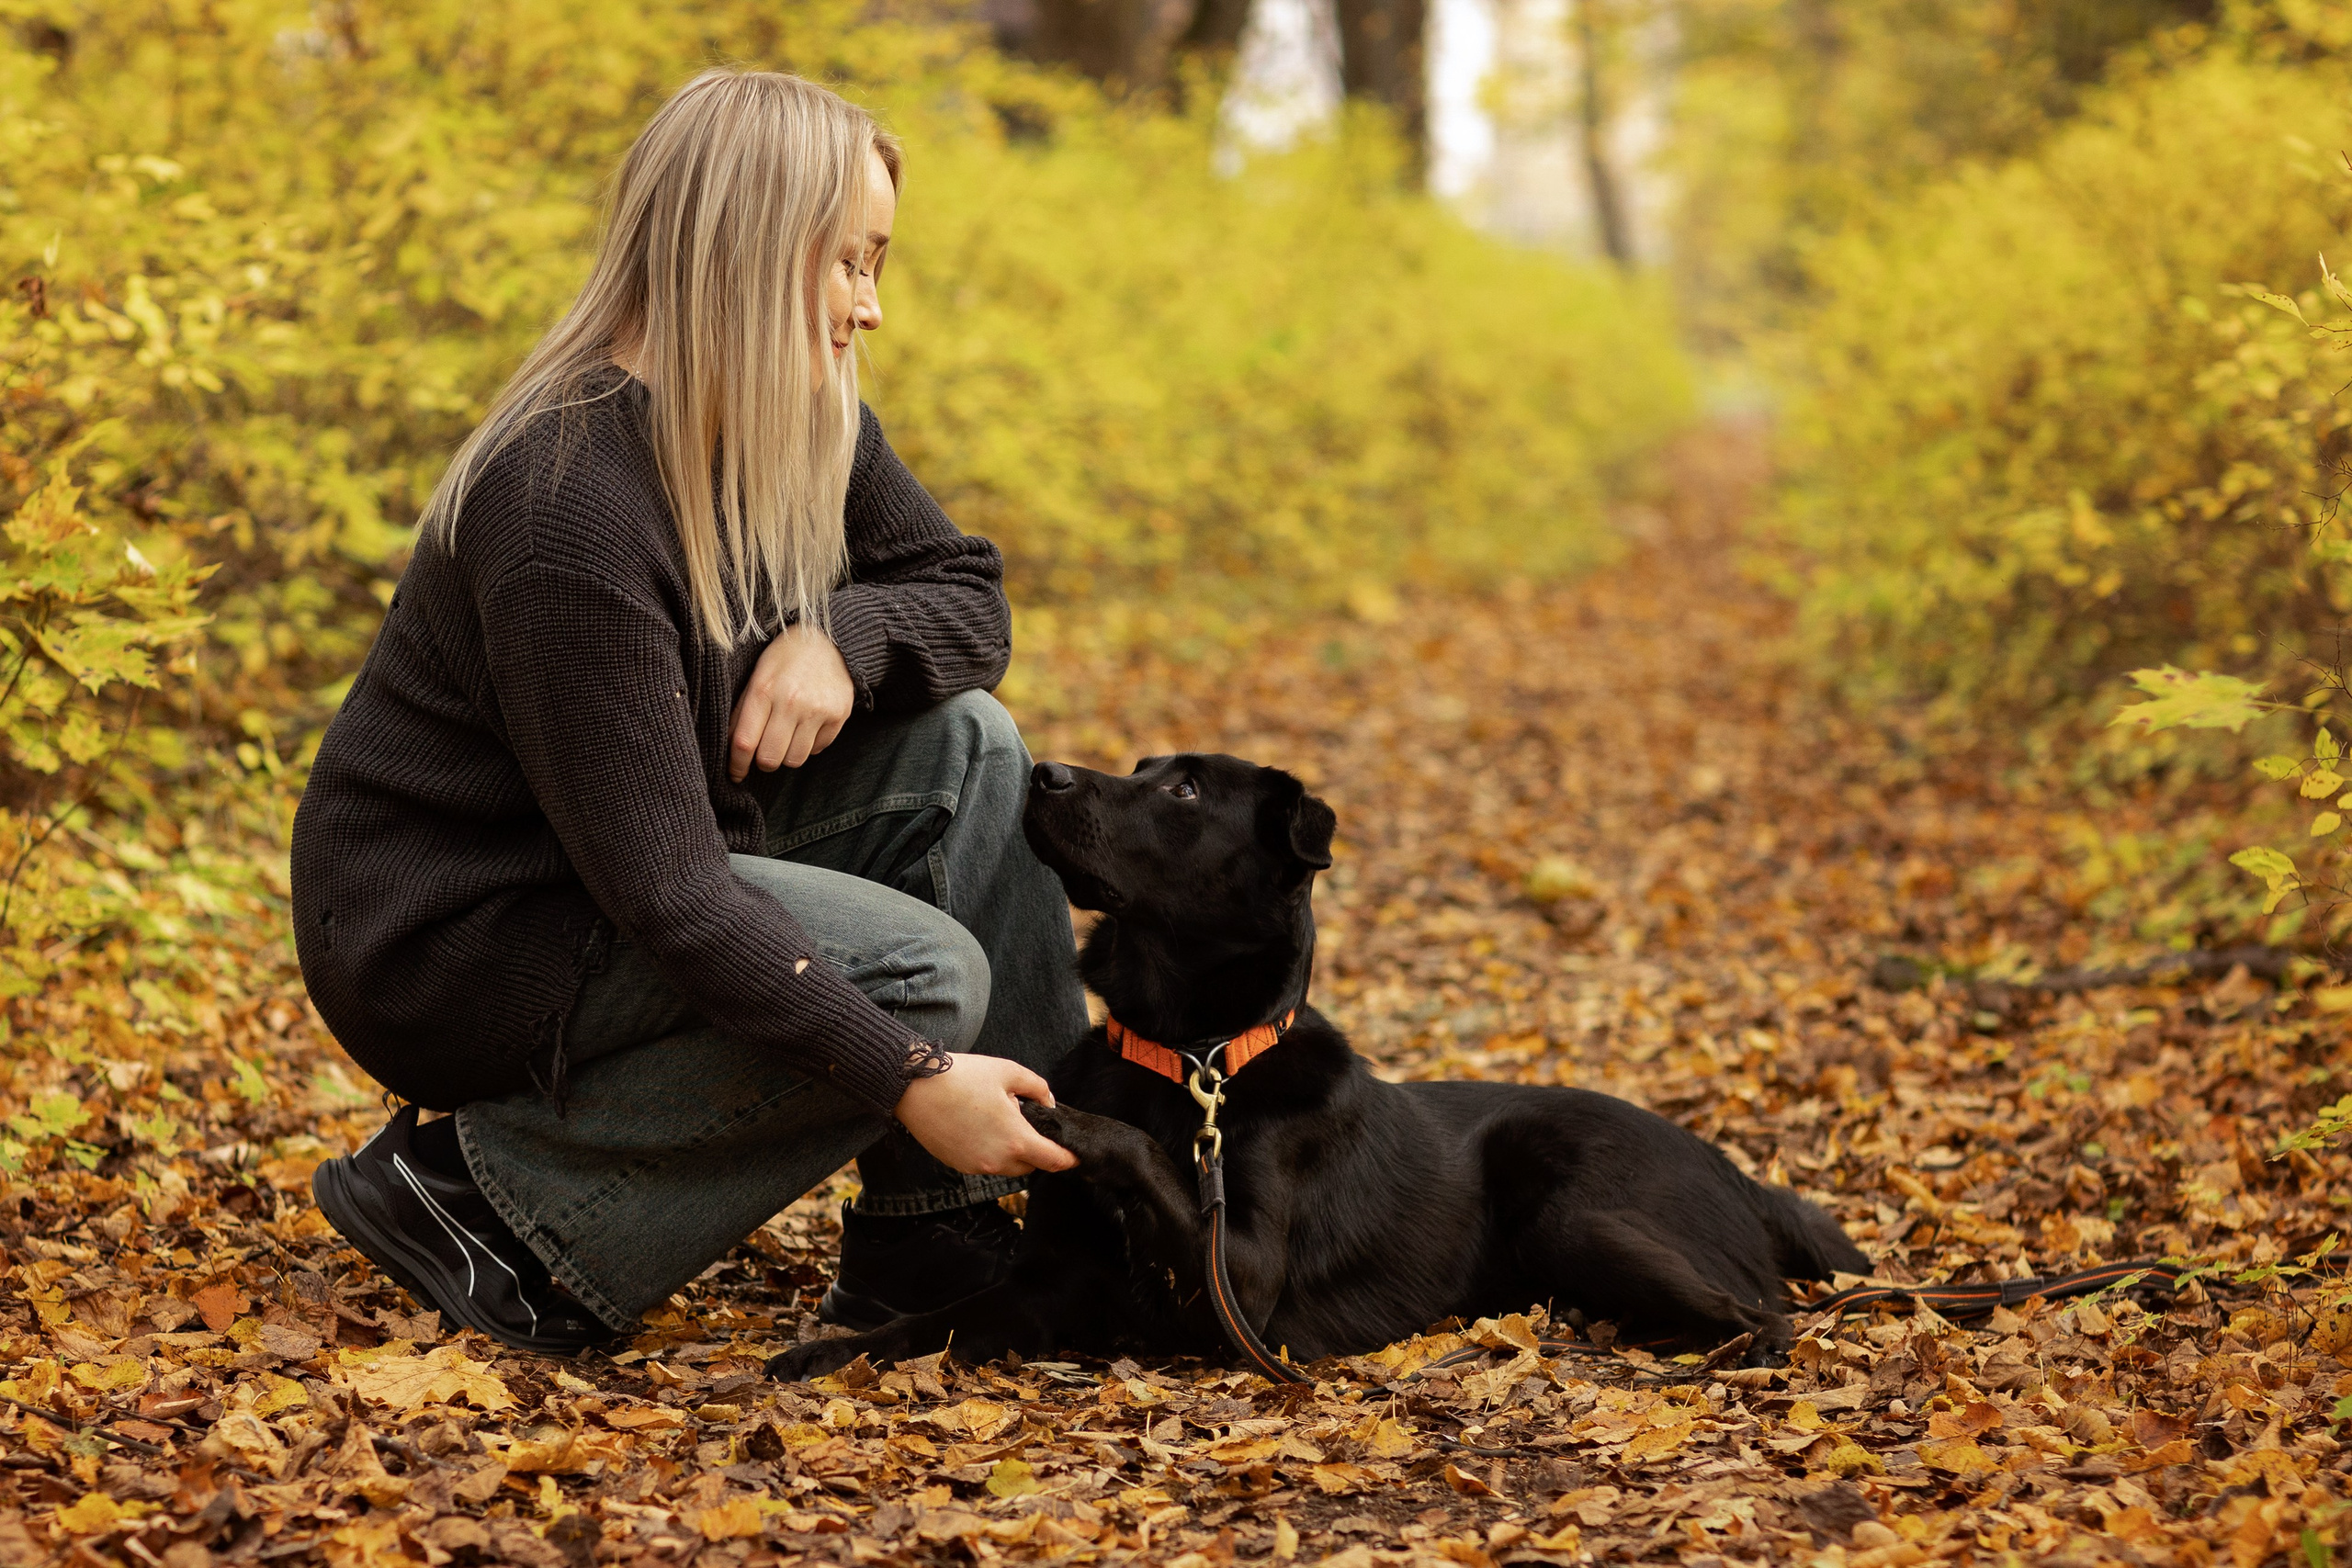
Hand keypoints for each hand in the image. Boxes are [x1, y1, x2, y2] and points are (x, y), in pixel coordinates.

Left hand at [729, 624, 853, 780]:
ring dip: (786, 755)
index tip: (735, 774)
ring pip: (794, 760)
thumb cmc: (785, 660)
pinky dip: (808, 745)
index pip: (745, 743)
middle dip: (763, 762)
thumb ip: (743, 712)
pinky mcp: (839, 715)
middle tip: (764, 752)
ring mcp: (818, 710)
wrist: (828, 640)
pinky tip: (806, 726)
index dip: (737, 765)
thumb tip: (732, 750)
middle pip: (770, 758)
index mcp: (764, 690)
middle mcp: (792, 701)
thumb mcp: (757, 676)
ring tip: (786, 738)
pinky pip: (817, 750)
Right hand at [893, 1054, 1077, 1177]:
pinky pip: (986, 1163)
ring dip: (1013, 1151)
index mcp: (1016, 1140)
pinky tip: (981, 1127)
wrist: (914, 1088)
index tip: (1075, 1154)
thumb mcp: (1009, 1072)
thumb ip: (1038, 1088)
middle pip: (1031, 1166)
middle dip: (1037, 1150)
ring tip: (1000, 1121)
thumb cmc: (962, 1077)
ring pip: (1007, 1166)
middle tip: (1029, 1123)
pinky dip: (991, 1151)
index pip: (1053, 1161)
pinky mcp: (959, 1165)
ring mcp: (976, 1166)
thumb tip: (1048, 1103)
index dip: (1068, 1159)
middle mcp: (997, 1161)